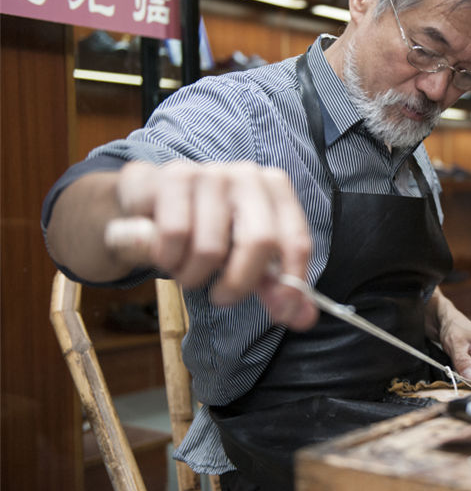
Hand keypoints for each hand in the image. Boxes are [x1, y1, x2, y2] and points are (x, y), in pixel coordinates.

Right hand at [114, 161, 316, 329]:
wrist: (146, 203)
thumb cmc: (204, 232)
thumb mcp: (243, 259)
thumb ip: (274, 286)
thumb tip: (303, 317)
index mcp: (276, 189)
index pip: (297, 240)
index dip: (293, 282)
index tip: (282, 312)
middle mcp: (248, 175)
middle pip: (260, 241)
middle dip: (240, 283)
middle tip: (222, 298)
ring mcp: (211, 172)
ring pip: (211, 248)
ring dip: (193, 276)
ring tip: (186, 269)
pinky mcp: (173, 176)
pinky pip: (175, 236)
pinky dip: (168, 259)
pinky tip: (166, 253)